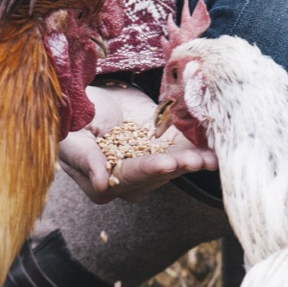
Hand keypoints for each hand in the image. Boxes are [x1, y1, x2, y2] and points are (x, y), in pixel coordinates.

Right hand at [58, 83, 216, 203]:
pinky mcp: (164, 147)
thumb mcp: (71, 140)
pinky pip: (184, 149)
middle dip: (179, 166)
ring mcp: (150, 164)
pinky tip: (217, 148)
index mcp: (105, 183)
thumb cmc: (71, 123)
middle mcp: (131, 180)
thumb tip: (101, 184)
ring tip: (212, 157)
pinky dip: (200, 149)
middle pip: (158, 173)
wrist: (88, 102)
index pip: (130, 175)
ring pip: (175, 164)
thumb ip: (86, 160)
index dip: (148, 169)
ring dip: (194, 160)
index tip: (165, 164)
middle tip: (198, 161)